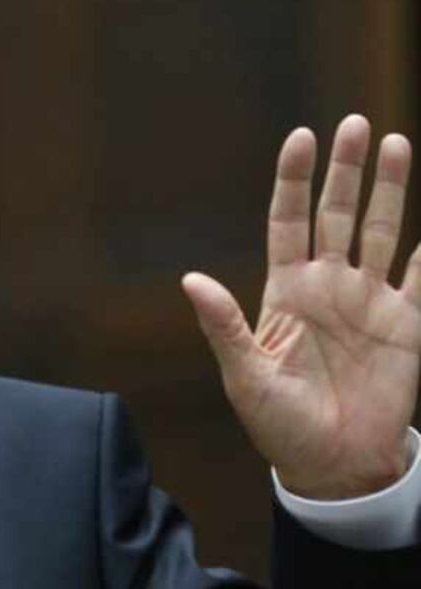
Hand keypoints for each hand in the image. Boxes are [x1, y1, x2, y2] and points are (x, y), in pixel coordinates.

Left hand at [183, 114, 417, 499]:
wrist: (333, 465)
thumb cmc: (279, 423)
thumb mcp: (245, 375)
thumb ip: (223, 325)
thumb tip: (190, 279)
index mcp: (286, 292)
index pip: (288, 222)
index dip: (294, 181)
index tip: (301, 137)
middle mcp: (328, 286)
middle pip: (336, 214)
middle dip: (346, 170)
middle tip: (356, 123)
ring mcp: (369, 301)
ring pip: (381, 231)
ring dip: (389, 190)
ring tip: (394, 143)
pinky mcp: (407, 324)